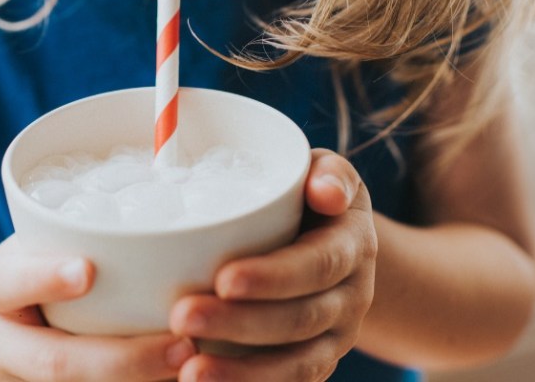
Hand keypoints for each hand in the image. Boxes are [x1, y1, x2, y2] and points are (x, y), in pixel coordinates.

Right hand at [0, 235, 195, 380]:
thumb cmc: (7, 287)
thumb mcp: (16, 254)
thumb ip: (63, 241)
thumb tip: (157, 205)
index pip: (9, 283)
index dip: (46, 278)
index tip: (86, 270)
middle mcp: (0, 347)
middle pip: (56, 363)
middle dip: (122, 359)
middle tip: (181, 344)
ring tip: (194, 369)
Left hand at [169, 149, 377, 380]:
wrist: (337, 240)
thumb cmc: (312, 195)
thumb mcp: (327, 172)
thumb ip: (328, 173)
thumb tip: (325, 192)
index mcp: (352, 245)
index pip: (317, 264)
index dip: (273, 276)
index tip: (222, 279)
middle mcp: (352, 296)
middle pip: (301, 319)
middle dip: (240, 323)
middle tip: (181, 317)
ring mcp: (335, 336)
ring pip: (298, 365)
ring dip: (243, 373)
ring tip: (189, 372)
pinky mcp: (314, 361)